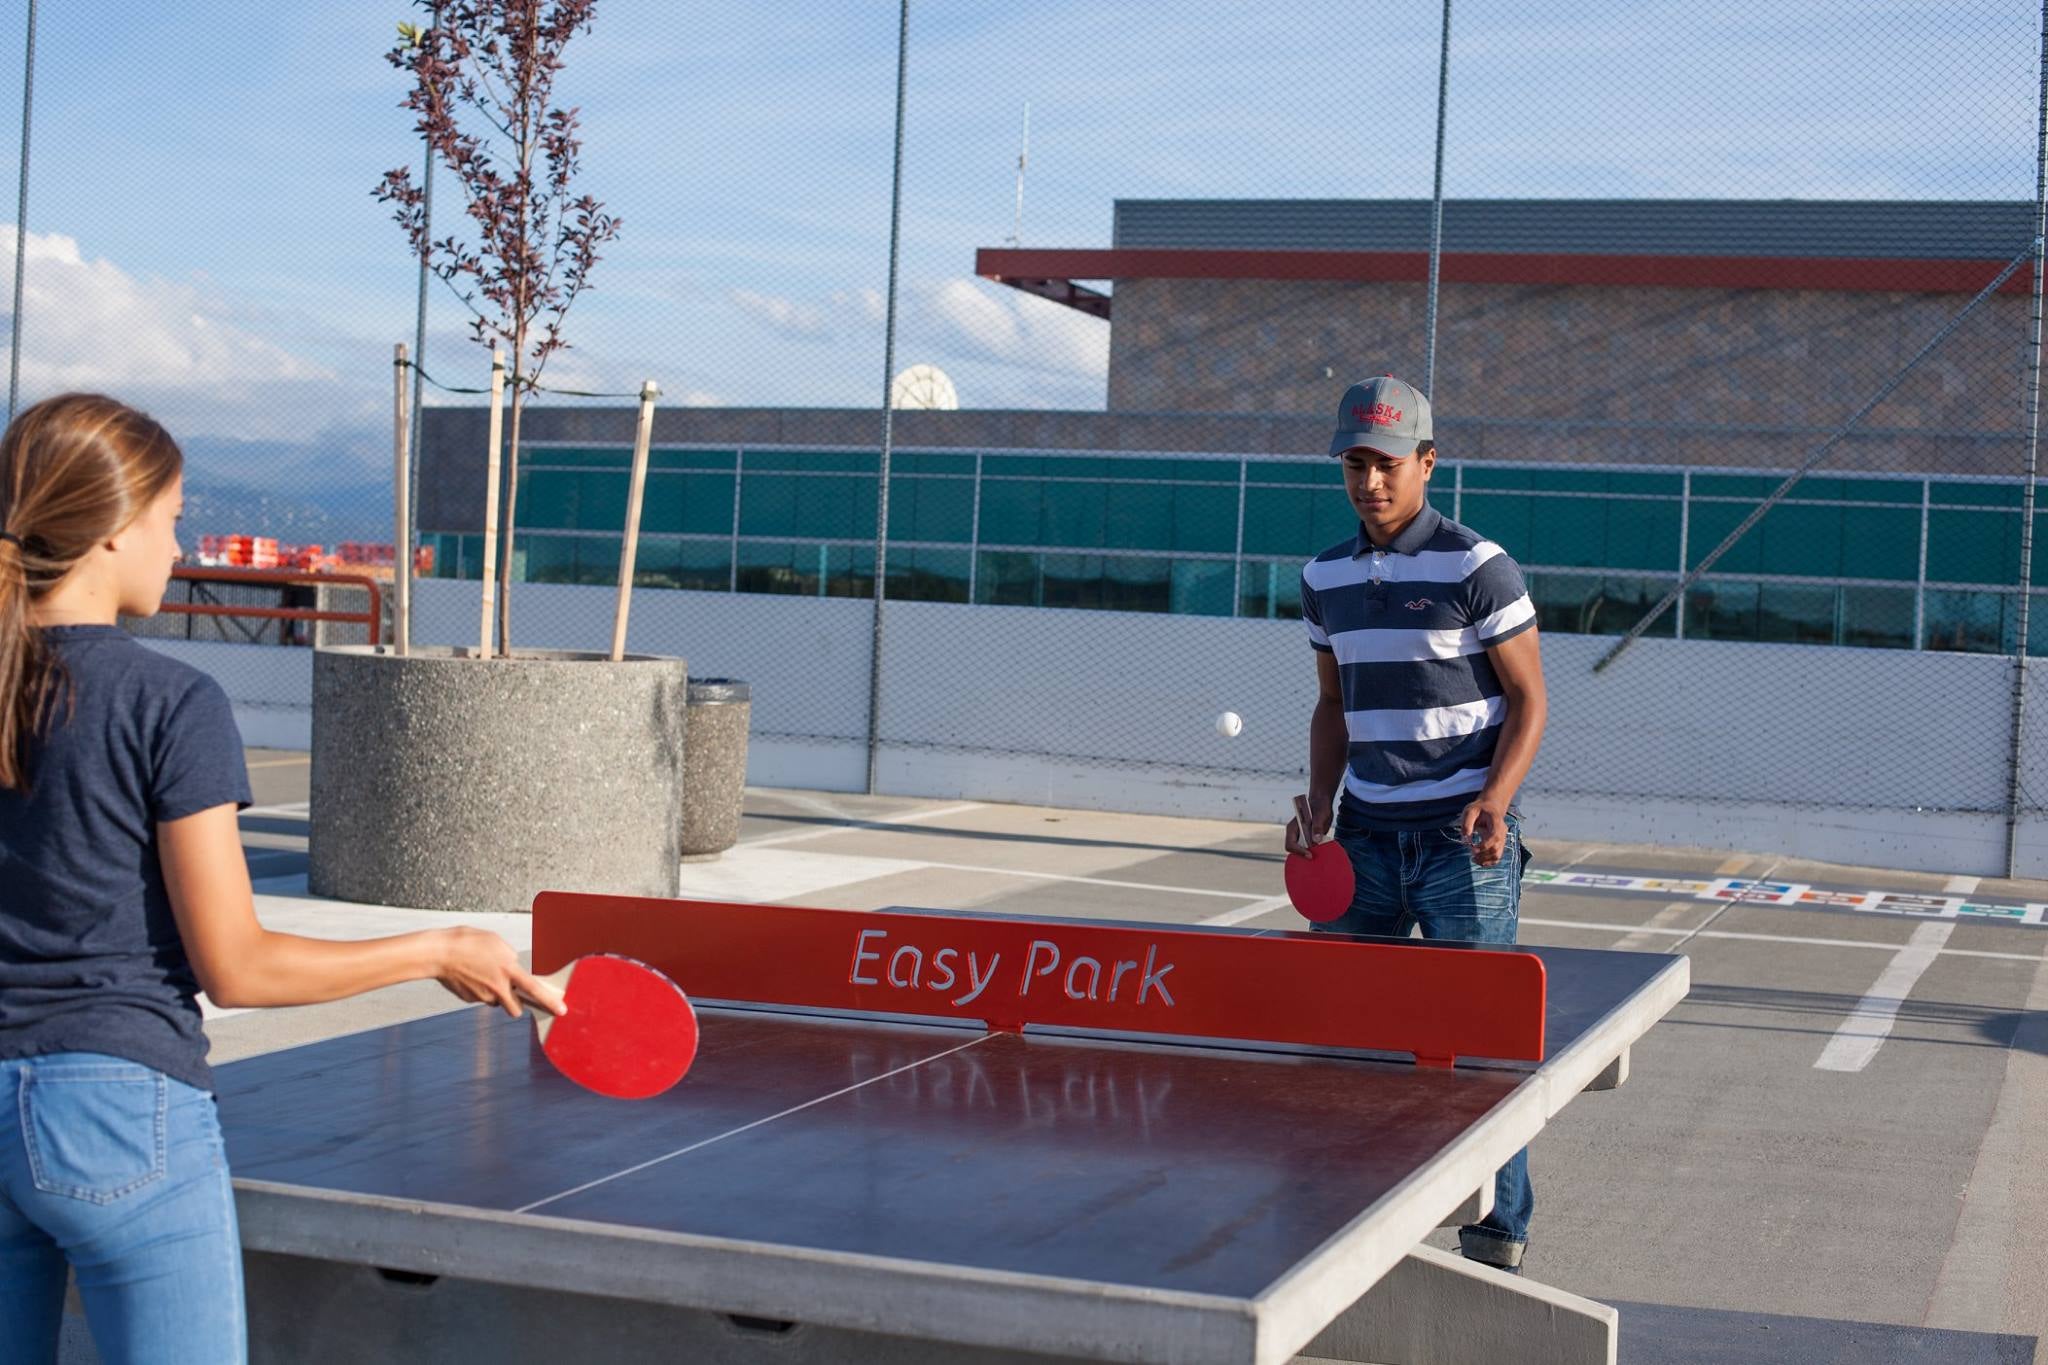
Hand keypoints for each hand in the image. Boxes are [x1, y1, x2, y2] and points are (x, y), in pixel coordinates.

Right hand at [432, 926, 565, 1018]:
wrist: (440, 953)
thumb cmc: (467, 942)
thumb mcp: (496, 943)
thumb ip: (510, 957)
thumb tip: (513, 966)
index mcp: (508, 969)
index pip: (534, 989)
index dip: (550, 1001)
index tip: (561, 1010)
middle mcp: (497, 987)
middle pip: (515, 1009)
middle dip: (516, 1004)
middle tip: (511, 992)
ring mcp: (482, 996)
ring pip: (496, 1002)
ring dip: (496, 995)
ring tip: (484, 975)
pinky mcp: (469, 1000)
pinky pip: (480, 998)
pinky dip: (479, 990)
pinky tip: (471, 976)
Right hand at [1285, 793, 1332, 856]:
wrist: (1322, 804)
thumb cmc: (1319, 807)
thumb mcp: (1320, 816)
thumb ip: (1317, 827)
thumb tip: (1316, 840)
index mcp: (1293, 828)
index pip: (1290, 844)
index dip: (1299, 851)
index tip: (1310, 855)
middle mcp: (1295, 834)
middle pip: (1294, 851)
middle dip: (1303, 856)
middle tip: (1315, 859)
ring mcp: (1301, 837)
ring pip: (1301, 852)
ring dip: (1309, 855)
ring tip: (1320, 857)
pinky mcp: (1308, 839)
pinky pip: (1308, 849)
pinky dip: (1314, 852)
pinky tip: (1322, 853)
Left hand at [1459, 796, 1511, 867]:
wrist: (1490, 807)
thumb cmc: (1479, 809)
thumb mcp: (1470, 811)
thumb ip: (1467, 823)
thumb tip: (1465, 837)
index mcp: (1496, 822)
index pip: (1494, 837)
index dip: (1484, 846)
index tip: (1472, 849)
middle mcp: (1502, 832)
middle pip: (1496, 848)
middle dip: (1483, 855)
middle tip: (1471, 856)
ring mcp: (1502, 839)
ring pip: (1498, 855)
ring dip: (1486, 861)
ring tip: (1474, 860)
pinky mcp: (1500, 844)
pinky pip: (1497, 856)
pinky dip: (1489, 861)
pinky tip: (1479, 861)